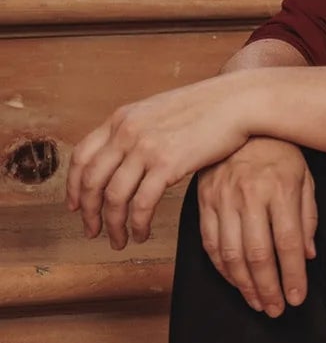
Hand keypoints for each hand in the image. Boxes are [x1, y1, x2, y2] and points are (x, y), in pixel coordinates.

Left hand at [66, 74, 251, 249]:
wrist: (235, 102)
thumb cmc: (206, 109)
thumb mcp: (158, 112)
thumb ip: (137, 131)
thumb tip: (126, 157)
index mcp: (121, 119)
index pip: (81, 156)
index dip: (73, 186)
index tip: (75, 206)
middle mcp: (126, 132)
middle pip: (91, 180)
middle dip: (88, 212)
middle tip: (92, 231)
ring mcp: (145, 148)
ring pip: (114, 197)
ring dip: (112, 225)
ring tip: (119, 240)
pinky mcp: (168, 164)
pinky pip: (142, 203)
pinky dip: (138, 224)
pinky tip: (142, 233)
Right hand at [198, 138, 317, 314]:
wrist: (241, 120)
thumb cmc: (279, 153)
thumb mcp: (304, 178)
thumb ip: (308, 217)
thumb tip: (308, 256)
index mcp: (280, 188)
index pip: (287, 242)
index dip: (292, 275)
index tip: (297, 298)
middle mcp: (249, 195)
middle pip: (257, 254)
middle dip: (267, 288)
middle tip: (276, 310)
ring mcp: (222, 198)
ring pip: (231, 254)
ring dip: (243, 285)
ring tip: (257, 302)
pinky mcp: (203, 201)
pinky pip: (210, 243)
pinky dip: (222, 268)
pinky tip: (235, 281)